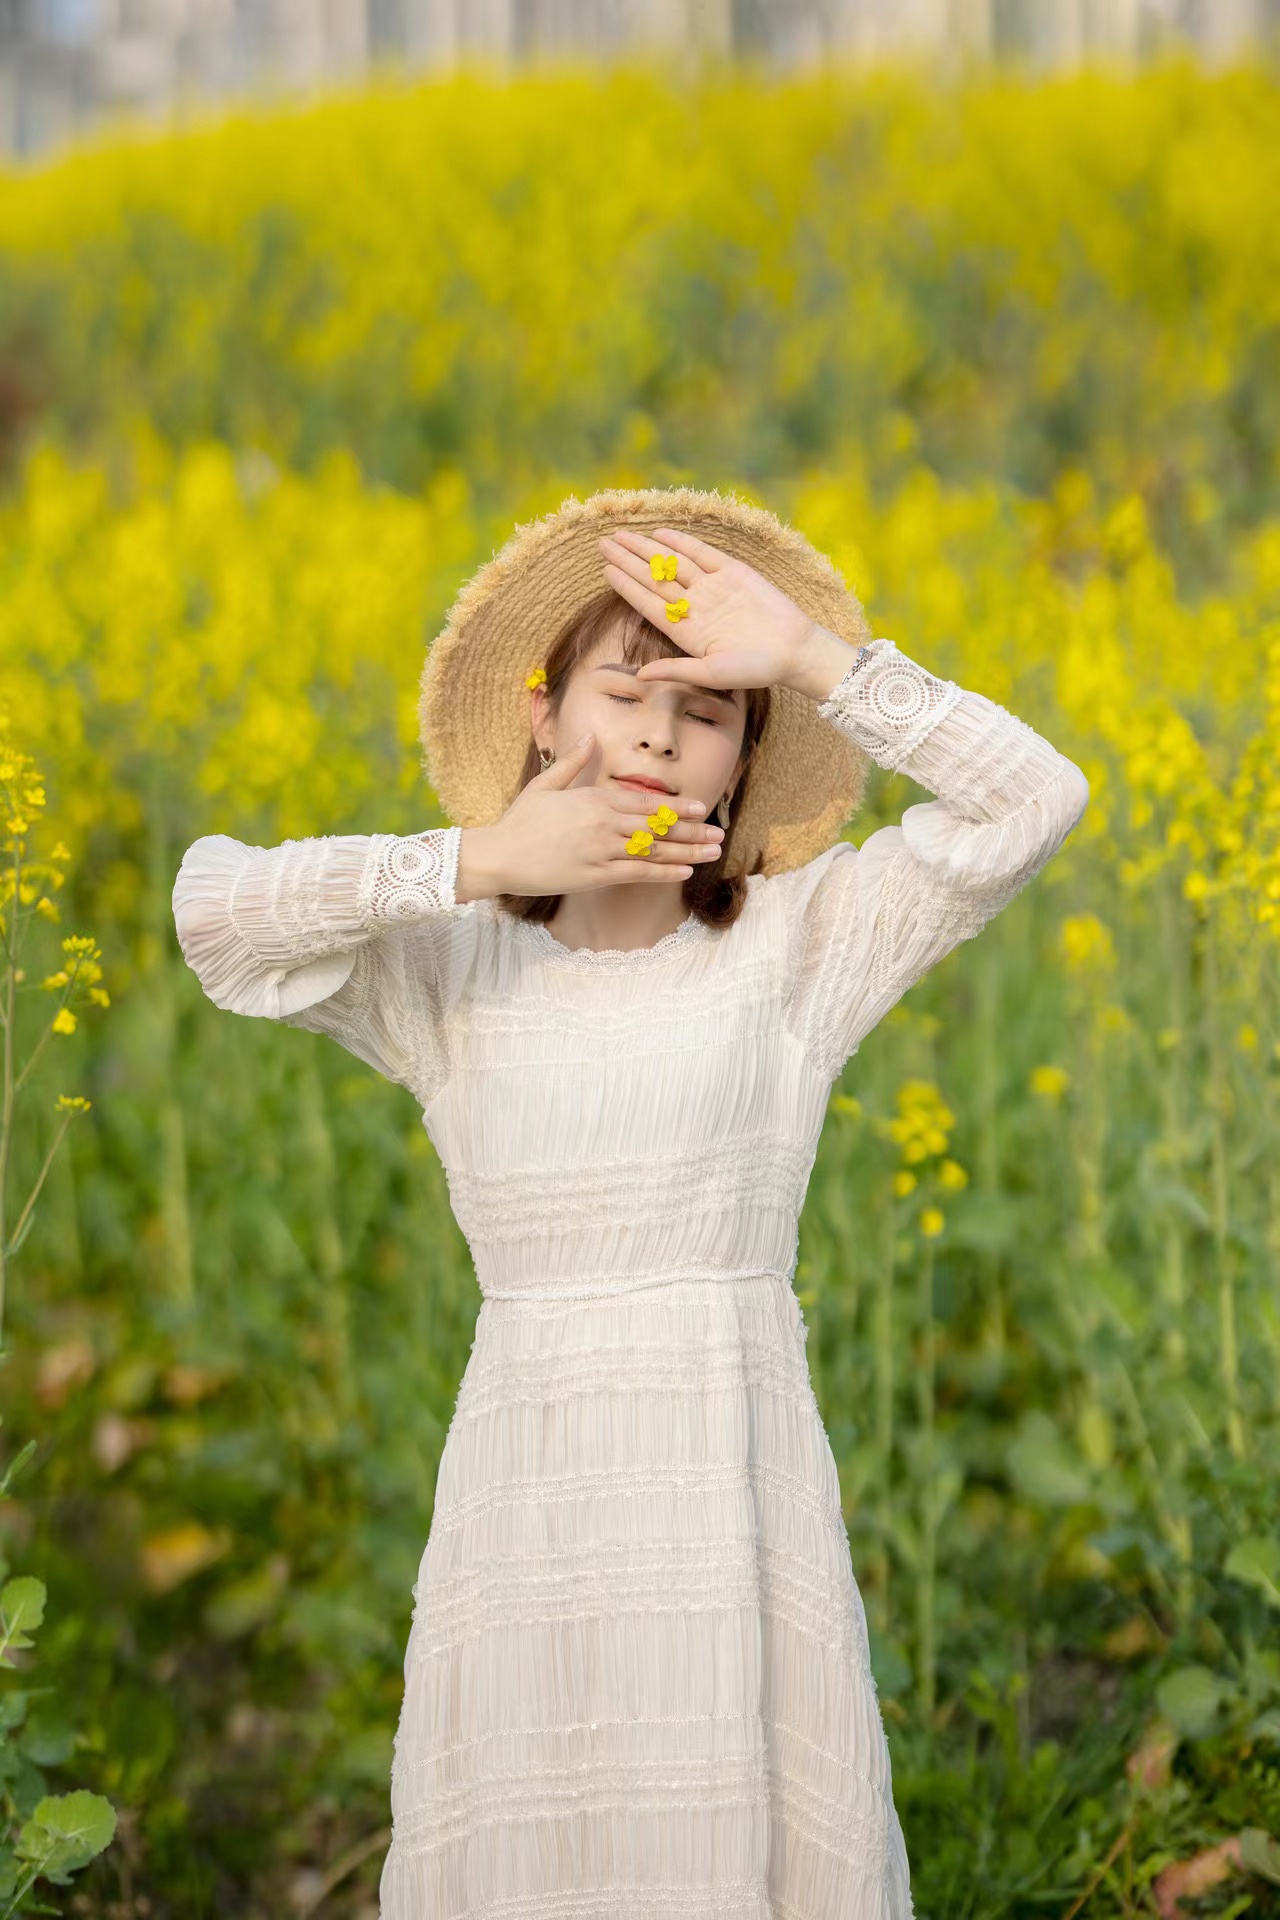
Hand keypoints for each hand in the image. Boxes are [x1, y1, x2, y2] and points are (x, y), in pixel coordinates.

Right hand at [466, 734, 725, 899]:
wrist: (498, 856)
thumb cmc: (520, 821)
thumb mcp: (545, 784)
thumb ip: (573, 761)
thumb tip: (590, 735)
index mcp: (593, 798)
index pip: (645, 802)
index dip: (676, 807)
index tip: (701, 808)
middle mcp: (603, 822)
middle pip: (657, 826)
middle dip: (691, 831)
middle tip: (719, 834)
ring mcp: (601, 850)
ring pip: (653, 851)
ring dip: (687, 853)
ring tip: (712, 854)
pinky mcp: (595, 875)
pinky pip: (637, 874)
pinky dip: (663, 873)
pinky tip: (685, 873)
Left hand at [598, 526, 822, 692]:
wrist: (795, 650)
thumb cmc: (755, 668)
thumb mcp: (712, 674)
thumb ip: (676, 670)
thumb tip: (640, 676)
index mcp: (686, 630)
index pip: (648, 603)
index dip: (626, 586)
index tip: (605, 570)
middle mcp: (695, 606)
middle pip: (655, 579)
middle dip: (628, 560)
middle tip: (602, 543)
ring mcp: (713, 587)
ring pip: (674, 562)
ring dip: (647, 548)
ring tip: (622, 535)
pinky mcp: (734, 573)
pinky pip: (702, 553)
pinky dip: (682, 543)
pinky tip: (659, 534)